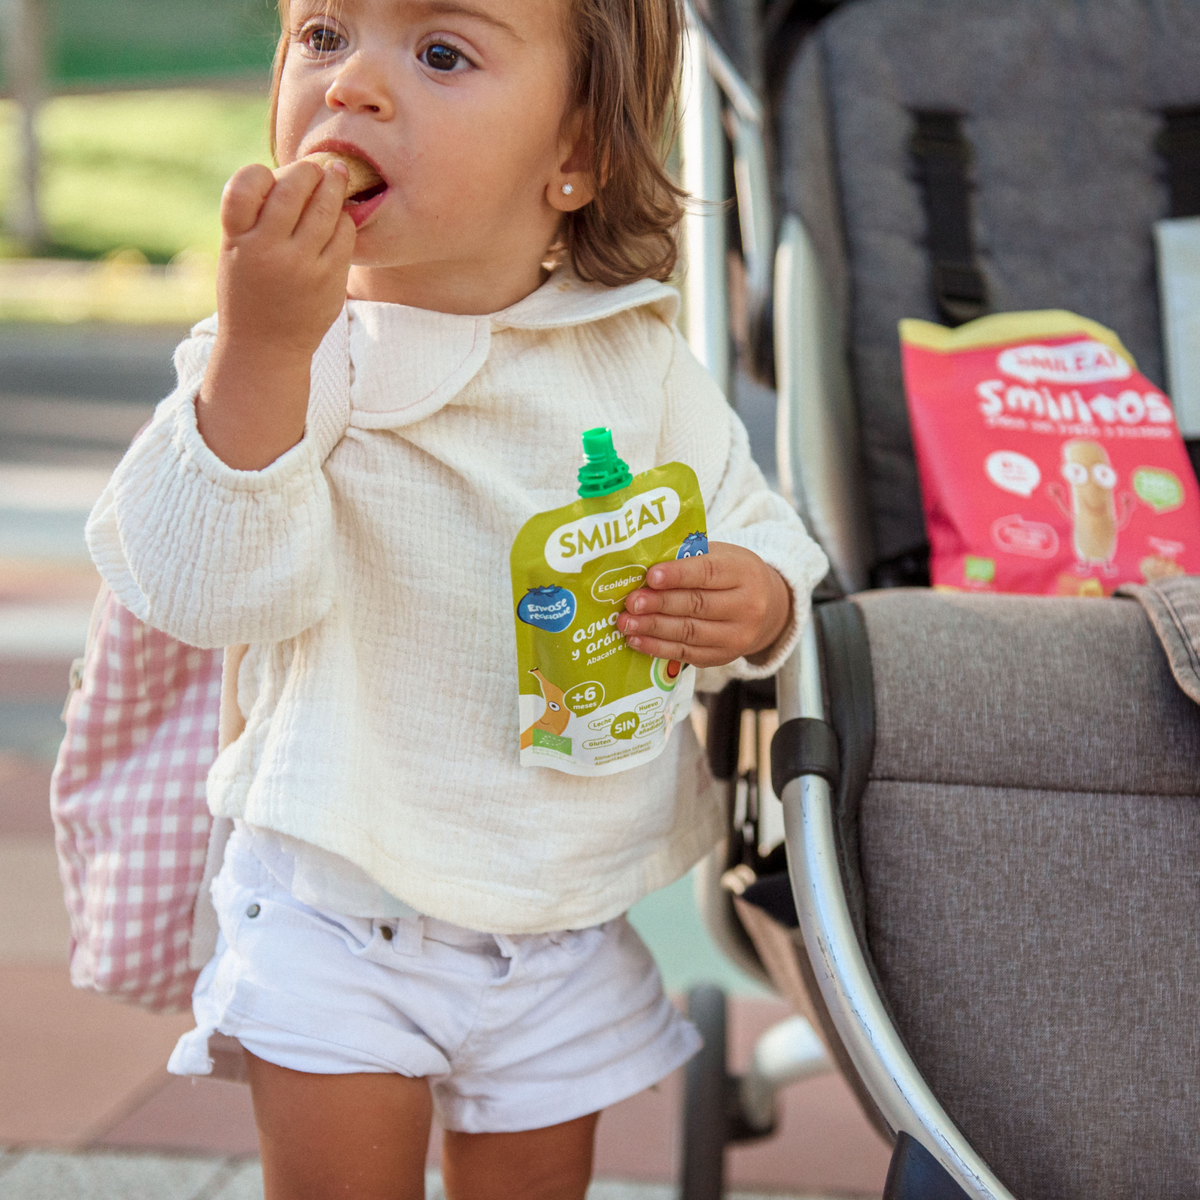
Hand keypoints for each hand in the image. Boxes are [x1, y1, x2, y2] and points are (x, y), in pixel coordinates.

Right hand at [217, 160, 355, 356]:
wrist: (266, 348)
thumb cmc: (250, 291)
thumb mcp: (235, 253)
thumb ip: (255, 218)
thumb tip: (295, 173)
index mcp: (237, 240)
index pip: (243, 185)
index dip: (259, 173)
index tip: (269, 176)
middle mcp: (268, 251)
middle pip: (292, 189)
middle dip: (307, 171)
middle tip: (316, 168)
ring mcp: (302, 266)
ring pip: (326, 209)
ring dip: (333, 186)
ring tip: (337, 176)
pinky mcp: (329, 280)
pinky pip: (345, 235)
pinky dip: (344, 219)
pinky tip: (341, 217)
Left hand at [615, 542, 791, 667]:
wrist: (764, 606)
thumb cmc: (729, 574)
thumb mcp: (719, 556)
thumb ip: (688, 559)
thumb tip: (643, 567)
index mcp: (744, 573)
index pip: (709, 572)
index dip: (678, 575)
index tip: (651, 576)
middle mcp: (747, 607)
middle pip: (697, 605)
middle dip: (659, 604)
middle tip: (631, 602)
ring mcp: (736, 636)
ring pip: (689, 632)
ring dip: (653, 628)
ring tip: (626, 623)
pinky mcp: (722, 657)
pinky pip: (686, 653)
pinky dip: (657, 648)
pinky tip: (636, 640)